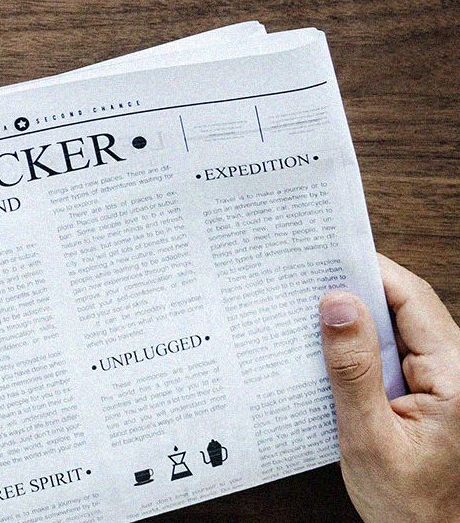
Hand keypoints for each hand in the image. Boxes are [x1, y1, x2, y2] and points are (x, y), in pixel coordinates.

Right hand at [320, 254, 459, 522]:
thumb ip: (353, 369)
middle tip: (306, 276)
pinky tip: (330, 349)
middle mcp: (457, 371)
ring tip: (309, 309)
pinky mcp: (430, 393)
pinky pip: (395, 351)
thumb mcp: (369, 438)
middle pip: (405, 305)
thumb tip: (338, 303)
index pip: (412, 298)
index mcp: (456, 376)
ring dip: (357, 317)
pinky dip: (362, 344)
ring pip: (398, 326)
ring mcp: (445, 382)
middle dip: (357, 288)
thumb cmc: (410, 507)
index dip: (369, 269)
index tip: (325, 254)